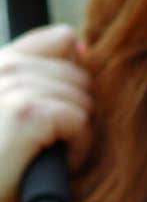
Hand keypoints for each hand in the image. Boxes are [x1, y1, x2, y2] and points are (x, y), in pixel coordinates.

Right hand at [0, 24, 92, 201]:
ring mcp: (12, 86)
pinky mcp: (26, 113)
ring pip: (82, 99)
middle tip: (52, 144)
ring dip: (78, 135)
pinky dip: (78, 149)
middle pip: (79, 76)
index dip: (75, 76)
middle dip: (77, 114)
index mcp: (0, 61)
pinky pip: (79, 121)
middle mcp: (2, 65)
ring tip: (50, 154)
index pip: (60, 38)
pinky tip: (56, 163)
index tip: (64, 110)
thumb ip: (40, 78)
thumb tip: (82, 49)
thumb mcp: (14, 111)